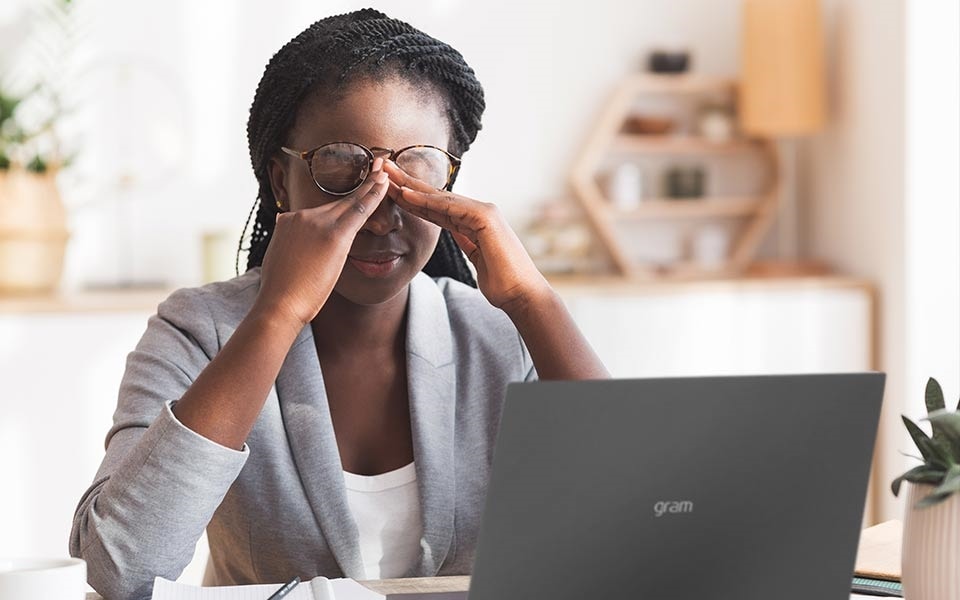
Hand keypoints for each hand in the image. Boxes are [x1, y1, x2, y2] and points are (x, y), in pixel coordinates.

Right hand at [255, 158, 390, 326]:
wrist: (279, 304)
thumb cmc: (281, 292)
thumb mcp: (280, 261)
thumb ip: (288, 246)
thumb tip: (288, 242)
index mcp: (288, 222)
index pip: (319, 211)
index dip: (338, 201)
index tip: (350, 189)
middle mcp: (300, 216)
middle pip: (335, 201)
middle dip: (358, 184)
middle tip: (375, 166)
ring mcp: (316, 222)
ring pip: (349, 202)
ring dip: (370, 186)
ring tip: (384, 171)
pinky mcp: (333, 234)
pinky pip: (359, 209)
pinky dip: (373, 194)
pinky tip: (385, 183)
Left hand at [383, 160, 549, 311]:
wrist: (522, 295)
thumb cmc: (502, 283)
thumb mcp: (478, 259)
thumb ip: (468, 243)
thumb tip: (458, 235)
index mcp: (476, 221)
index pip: (438, 207)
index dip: (414, 198)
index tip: (391, 189)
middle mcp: (480, 211)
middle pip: (436, 196)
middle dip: (408, 183)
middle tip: (383, 168)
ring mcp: (484, 212)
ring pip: (440, 198)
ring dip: (411, 187)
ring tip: (387, 175)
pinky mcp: (485, 218)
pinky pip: (448, 208)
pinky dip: (425, 201)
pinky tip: (406, 195)